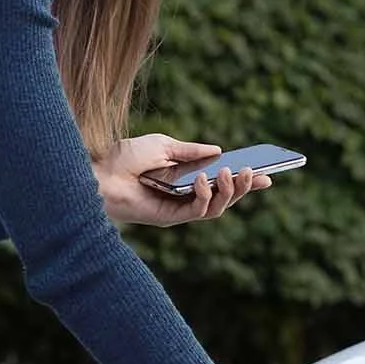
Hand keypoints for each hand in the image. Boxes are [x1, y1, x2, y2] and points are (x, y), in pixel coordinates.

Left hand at [90, 134, 267, 226]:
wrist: (98, 170)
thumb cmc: (125, 156)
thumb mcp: (164, 145)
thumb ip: (192, 151)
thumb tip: (220, 151)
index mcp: (187, 179)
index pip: (222, 182)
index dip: (245, 180)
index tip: (267, 172)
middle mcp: (186, 196)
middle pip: (225, 198)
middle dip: (244, 187)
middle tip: (254, 173)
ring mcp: (179, 209)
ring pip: (217, 208)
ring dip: (229, 191)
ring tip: (232, 171)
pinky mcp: (169, 218)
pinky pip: (197, 211)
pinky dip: (205, 195)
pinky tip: (203, 180)